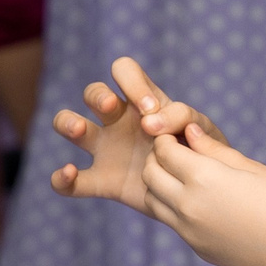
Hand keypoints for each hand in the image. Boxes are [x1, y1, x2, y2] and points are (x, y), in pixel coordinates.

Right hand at [48, 57, 229, 214]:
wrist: (204, 193)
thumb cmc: (205, 154)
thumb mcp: (204, 131)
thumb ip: (184, 118)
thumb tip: (151, 121)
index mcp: (144, 102)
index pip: (125, 71)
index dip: (131, 82)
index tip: (150, 110)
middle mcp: (119, 121)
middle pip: (93, 92)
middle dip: (97, 95)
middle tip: (113, 110)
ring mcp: (106, 150)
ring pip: (69, 124)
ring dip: (67, 121)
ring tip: (79, 130)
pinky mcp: (102, 181)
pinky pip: (71, 181)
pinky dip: (60, 178)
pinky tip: (68, 174)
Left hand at [139, 123, 265, 265]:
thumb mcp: (253, 168)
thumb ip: (215, 149)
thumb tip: (189, 131)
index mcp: (203, 178)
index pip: (164, 151)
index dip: (166, 139)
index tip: (177, 136)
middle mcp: (187, 204)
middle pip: (149, 174)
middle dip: (157, 159)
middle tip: (176, 154)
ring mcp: (188, 230)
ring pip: (153, 200)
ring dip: (159, 185)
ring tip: (184, 179)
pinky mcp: (195, 246)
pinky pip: (171, 222)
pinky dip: (173, 207)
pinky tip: (200, 202)